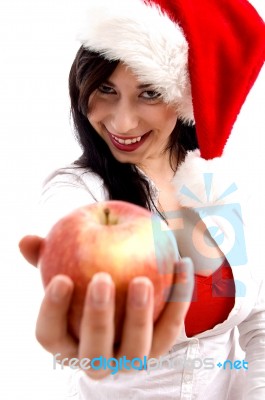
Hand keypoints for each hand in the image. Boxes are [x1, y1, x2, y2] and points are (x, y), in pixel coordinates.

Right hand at [19, 235, 193, 378]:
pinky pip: (170, 329)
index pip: (49, 334)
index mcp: (65, 341)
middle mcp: (95, 357)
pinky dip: (178, 299)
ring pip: (134, 351)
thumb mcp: (68, 267)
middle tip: (102, 278)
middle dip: (97, 317)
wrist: (125, 298)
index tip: (62, 278)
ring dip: (139, 316)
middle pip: (93, 351)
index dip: (52, 310)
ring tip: (143, 279)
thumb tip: (26, 240)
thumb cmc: (87, 281)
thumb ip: (48, 256)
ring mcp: (129, 358)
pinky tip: (180, 265)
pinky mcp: (159, 348)